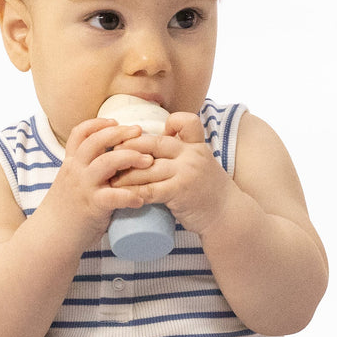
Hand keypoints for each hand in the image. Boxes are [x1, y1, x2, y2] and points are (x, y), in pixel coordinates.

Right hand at [45, 118, 156, 237]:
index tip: (117, 120)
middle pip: (97, 141)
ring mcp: (83, 187)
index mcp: (71, 164)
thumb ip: (87, 172)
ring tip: (149, 161)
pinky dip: (130, 195)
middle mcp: (75, 171)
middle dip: (120, 132)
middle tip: (140, 132)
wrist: (49, 237)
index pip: (80, 133)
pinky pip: (113, 196)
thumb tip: (115, 163)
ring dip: (131, 157)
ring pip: (107, 161)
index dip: (98, 123)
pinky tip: (142, 199)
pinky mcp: (92, 206)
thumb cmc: (66, 211)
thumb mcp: (72, 184)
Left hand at [110, 111, 232, 235]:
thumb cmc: (209, 191)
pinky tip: (121, 195)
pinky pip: (150, 189)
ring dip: (124, 174)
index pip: (185, 121)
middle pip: (154, 143)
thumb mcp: (201, 164)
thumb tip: (153, 149)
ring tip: (109, 179)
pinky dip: (133, 192)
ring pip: (147, 168)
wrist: (228, 215)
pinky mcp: (180, 192)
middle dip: (129, 148)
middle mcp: (192, 155)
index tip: (150, 133)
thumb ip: (183, 154)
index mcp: (197, 146)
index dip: (167, 123)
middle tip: (110, 155)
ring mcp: (187, 172)